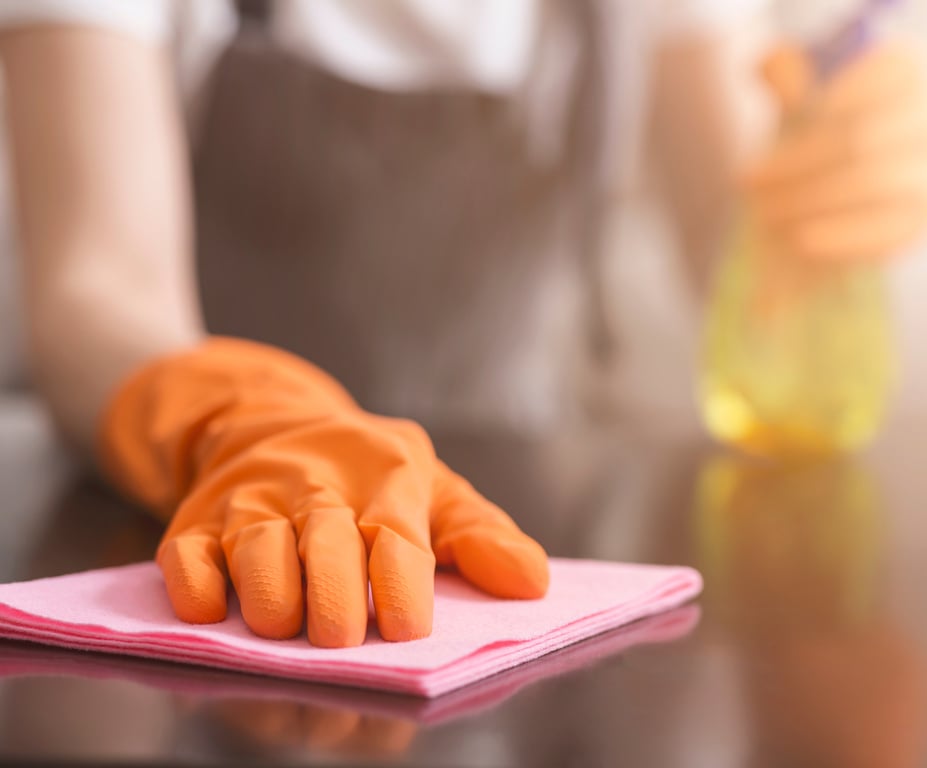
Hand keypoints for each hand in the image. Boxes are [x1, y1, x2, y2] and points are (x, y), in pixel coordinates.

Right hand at [100, 338, 548, 646]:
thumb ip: (481, 537)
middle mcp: (316, 485)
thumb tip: (533, 584)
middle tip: (342, 642)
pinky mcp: (195, 520)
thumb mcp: (433, 490)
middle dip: (334, 598)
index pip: (398, 537)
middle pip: (326, 544)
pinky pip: (185, 555)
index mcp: (386, 478)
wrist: (271, 421)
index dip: (403, 587)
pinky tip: (210, 614)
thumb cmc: (368, 475)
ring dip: (269, 597)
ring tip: (286, 632)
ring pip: (256, 549)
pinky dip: (195, 587)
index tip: (410, 632)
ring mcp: (251, 501)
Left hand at [750, 41, 926, 262]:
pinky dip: (839, 236)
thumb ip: (785, 77)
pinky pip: (886, 228)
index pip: (870, 81)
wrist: (839, 200)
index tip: (782, 122)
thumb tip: (771, 61)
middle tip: (746, 181)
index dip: (824, 102)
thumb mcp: (797, 105)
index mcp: (907, 72)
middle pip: (860, 137)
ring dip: (809, 200)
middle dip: (796, 162)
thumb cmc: (815, 139)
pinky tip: (801, 241)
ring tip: (764, 214)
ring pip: (870, 183)